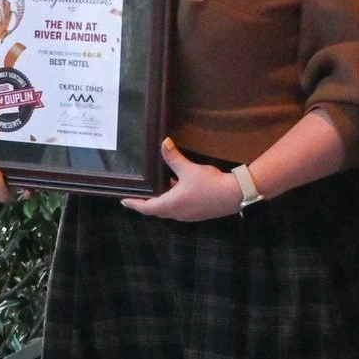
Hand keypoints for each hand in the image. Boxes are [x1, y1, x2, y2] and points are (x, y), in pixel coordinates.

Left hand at [122, 139, 237, 220]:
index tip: (123, 200)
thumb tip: (164, 143)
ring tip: (152, 189)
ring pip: (168, 209)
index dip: (134, 203)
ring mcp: (188, 215)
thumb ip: (173, 157)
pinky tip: (174, 187)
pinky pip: (178, 207)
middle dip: (145, 202)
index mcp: (171, 205)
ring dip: (160, 200)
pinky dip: (172, 199)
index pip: (146, 207)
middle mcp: (177, 213)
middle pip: (156, 210)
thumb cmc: (209, 184)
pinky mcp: (197, 212)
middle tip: (135, 194)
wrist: (234, 195)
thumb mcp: (188, 169)